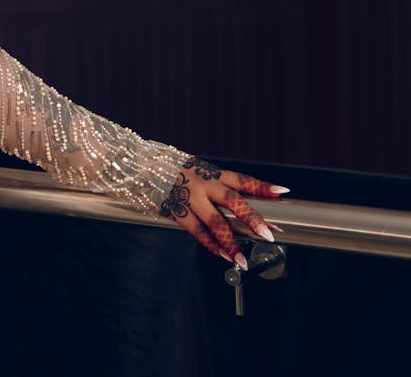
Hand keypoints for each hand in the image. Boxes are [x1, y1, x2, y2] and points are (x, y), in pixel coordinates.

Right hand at [159, 156, 288, 269]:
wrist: (145, 168)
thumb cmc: (179, 174)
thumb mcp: (203, 174)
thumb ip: (222, 189)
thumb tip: (251, 208)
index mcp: (213, 174)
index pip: (242, 180)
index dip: (262, 186)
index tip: (282, 192)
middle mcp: (204, 184)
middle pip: (232, 201)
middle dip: (251, 218)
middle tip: (268, 234)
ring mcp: (189, 198)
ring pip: (214, 222)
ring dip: (230, 242)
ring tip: (243, 260)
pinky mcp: (175, 210)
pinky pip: (196, 231)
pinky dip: (211, 245)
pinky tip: (223, 255)